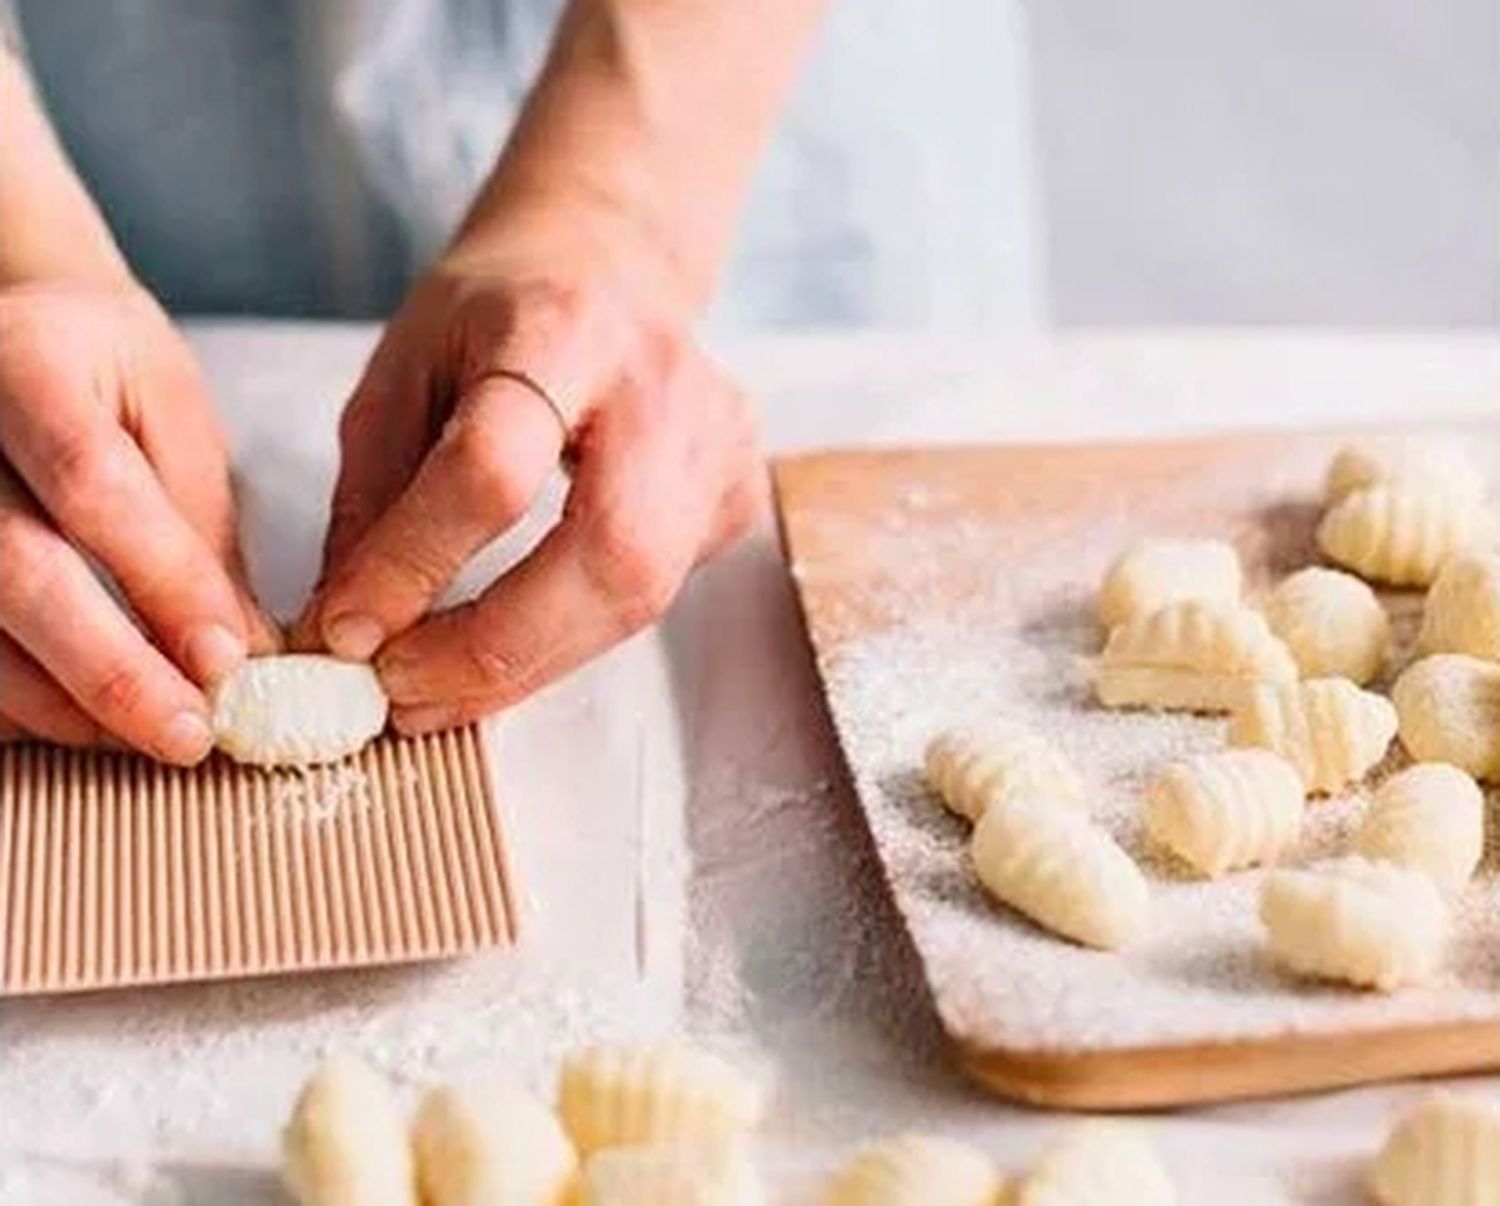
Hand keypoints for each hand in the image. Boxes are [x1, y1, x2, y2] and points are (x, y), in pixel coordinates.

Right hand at [0, 284, 277, 760]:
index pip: (91, 487)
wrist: (9, 327)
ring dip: (60, 704)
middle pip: (12, 570)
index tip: (229, 659)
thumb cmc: (104, 371)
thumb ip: (200, 529)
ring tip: (148, 737)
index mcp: (27, 363)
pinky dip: (14, 699)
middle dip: (109, 670)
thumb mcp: (172, 416)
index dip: (162, 581)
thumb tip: (244, 657)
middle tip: (189, 734)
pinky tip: (77, 721)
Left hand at [294, 249, 760, 732]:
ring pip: (638, 598)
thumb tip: (345, 632)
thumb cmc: (498, 316)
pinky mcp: (736, 498)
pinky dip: (568, 639)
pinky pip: (651, 600)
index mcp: (561, 328)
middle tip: (401, 695)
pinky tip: (508, 643)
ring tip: (435, 691)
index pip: (494, 467)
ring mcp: (718, 447)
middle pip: (606, 554)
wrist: (612, 269)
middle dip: (495, 649)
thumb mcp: (405, 373)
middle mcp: (662, 386)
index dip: (415, 563)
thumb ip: (374, 496)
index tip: (345, 633)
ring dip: (527, 665)